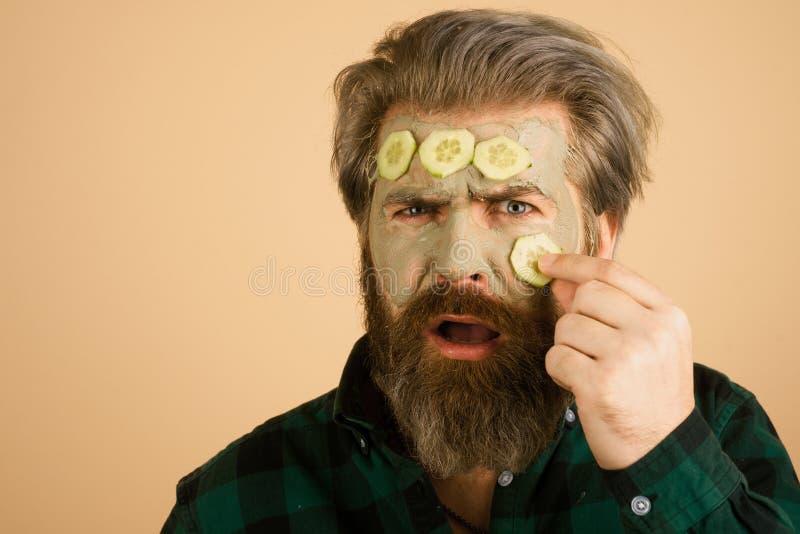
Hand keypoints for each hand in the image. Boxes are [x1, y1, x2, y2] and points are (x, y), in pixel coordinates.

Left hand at [537, 253, 694, 469]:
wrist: (661, 451)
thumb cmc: (649, 394)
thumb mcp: (645, 343)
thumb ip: (609, 307)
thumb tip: (561, 279)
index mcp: (669, 316)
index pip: (612, 272)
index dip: (574, 263)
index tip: (546, 263)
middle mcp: (652, 331)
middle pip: (585, 295)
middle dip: (574, 317)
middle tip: (587, 346)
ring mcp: (628, 356)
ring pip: (566, 326)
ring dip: (567, 349)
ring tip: (590, 371)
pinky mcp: (600, 383)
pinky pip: (556, 357)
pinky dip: (560, 372)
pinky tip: (581, 387)